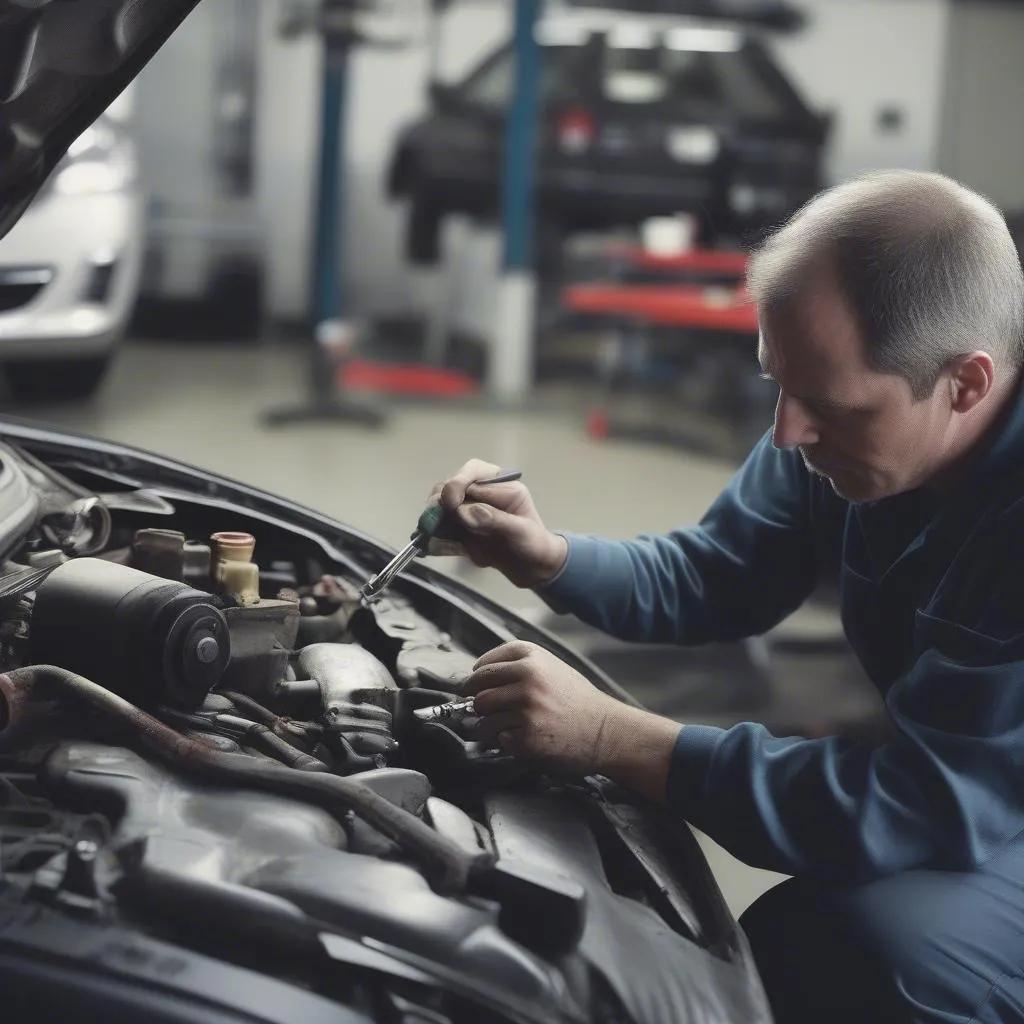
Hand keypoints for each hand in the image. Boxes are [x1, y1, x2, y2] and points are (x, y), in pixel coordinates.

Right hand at [426, 459, 567, 588]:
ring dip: (432, 517)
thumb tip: (465, 512)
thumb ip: (494, 519)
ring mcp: (468, 512)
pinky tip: (432, 546)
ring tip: (429, 533)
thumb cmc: (534, 545)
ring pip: (440, 506)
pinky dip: (434, 537)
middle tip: (432, 519)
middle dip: (439, 500)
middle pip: (450, 486)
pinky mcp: (460, 531)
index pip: (472, 472)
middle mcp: (481, 494)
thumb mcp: (521, 531)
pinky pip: (441, 529)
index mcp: (500, 486)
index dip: (457, 484)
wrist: (534, 570)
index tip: (450, 502)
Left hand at [460, 641, 621, 773]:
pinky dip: (505, 742)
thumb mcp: (550, 667)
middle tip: (487, 710)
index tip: (476, 687)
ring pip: (482, 717)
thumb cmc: (578, 701)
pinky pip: (497, 738)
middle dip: (478, 702)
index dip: (477, 679)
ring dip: (488, 726)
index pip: (483, 664)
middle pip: (476, 689)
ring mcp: (526, 706)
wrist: (606, 730)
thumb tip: (477, 679)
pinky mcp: (526, 735)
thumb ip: (516, 668)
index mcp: (530, 656)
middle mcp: (526, 677)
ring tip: (508, 726)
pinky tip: (522, 738)